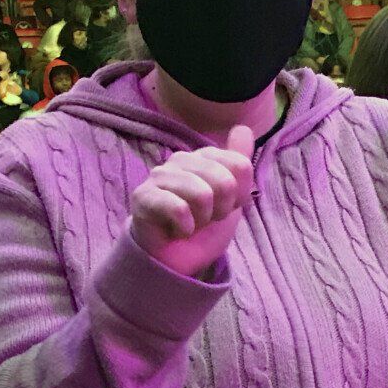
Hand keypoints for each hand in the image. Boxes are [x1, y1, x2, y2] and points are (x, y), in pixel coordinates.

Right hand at [128, 124, 253, 278]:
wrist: (172, 258)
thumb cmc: (199, 225)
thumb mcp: (230, 197)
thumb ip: (239, 164)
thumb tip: (243, 128)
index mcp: (203, 156)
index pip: (241, 166)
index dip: (239, 196)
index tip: (224, 207)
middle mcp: (181, 160)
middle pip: (224, 181)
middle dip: (220, 210)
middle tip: (205, 219)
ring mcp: (159, 176)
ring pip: (202, 195)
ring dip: (202, 220)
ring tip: (190, 224)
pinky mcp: (143, 196)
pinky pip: (179, 209)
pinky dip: (185, 228)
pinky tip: (176, 230)